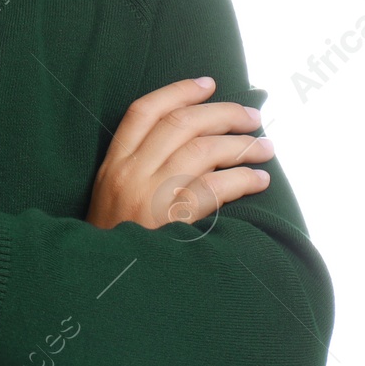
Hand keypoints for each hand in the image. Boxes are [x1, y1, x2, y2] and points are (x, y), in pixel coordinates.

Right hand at [86, 75, 273, 230]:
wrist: (100, 282)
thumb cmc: (114, 240)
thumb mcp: (112, 195)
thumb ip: (139, 167)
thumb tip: (193, 141)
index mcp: (112, 163)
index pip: (143, 111)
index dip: (178, 91)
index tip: (208, 83)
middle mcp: (128, 173)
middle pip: (181, 124)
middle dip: (223, 113)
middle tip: (252, 117)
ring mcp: (148, 196)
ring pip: (202, 150)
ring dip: (241, 145)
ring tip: (264, 148)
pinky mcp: (169, 221)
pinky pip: (214, 188)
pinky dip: (242, 179)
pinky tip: (259, 180)